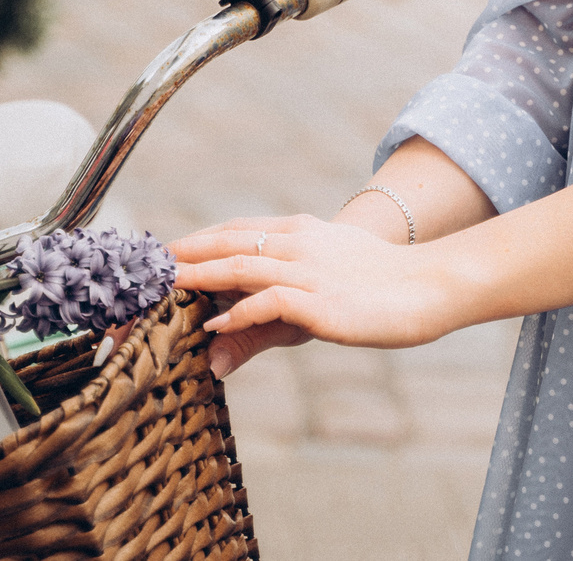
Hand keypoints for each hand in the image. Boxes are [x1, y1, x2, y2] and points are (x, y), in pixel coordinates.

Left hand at [169, 214, 455, 378]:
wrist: (432, 285)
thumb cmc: (378, 286)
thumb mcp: (319, 292)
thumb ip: (269, 315)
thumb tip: (220, 342)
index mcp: (298, 232)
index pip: (231, 232)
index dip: (191, 243)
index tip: (155, 256)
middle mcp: (299, 243)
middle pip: (225, 244)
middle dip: (180, 259)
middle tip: (140, 276)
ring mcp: (311, 270)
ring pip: (241, 266)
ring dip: (197, 277)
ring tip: (162, 290)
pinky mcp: (324, 302)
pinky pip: (273, 301)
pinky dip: (241, 312)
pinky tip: (216, 325)